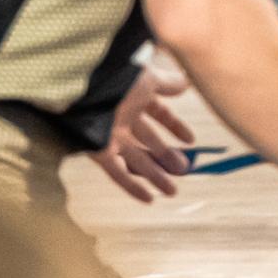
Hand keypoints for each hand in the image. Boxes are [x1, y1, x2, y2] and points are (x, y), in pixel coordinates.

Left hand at [94, 61, 196, 201]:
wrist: (87, 88)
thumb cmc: (119, 79)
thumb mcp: (149, 79)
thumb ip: (167, 83)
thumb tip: (186, 83)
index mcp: (136, 98)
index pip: (159, 114)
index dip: (175, 127)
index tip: (190, 141)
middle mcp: (125, 118)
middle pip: (149, 141)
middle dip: (167, 156)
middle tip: (184, 170)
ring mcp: (113, 137)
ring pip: (138, 161)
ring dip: (155, 176)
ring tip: (173, 190)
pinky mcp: (100, 153)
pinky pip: (118, 174)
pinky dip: (133, 187)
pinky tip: (149, 198)